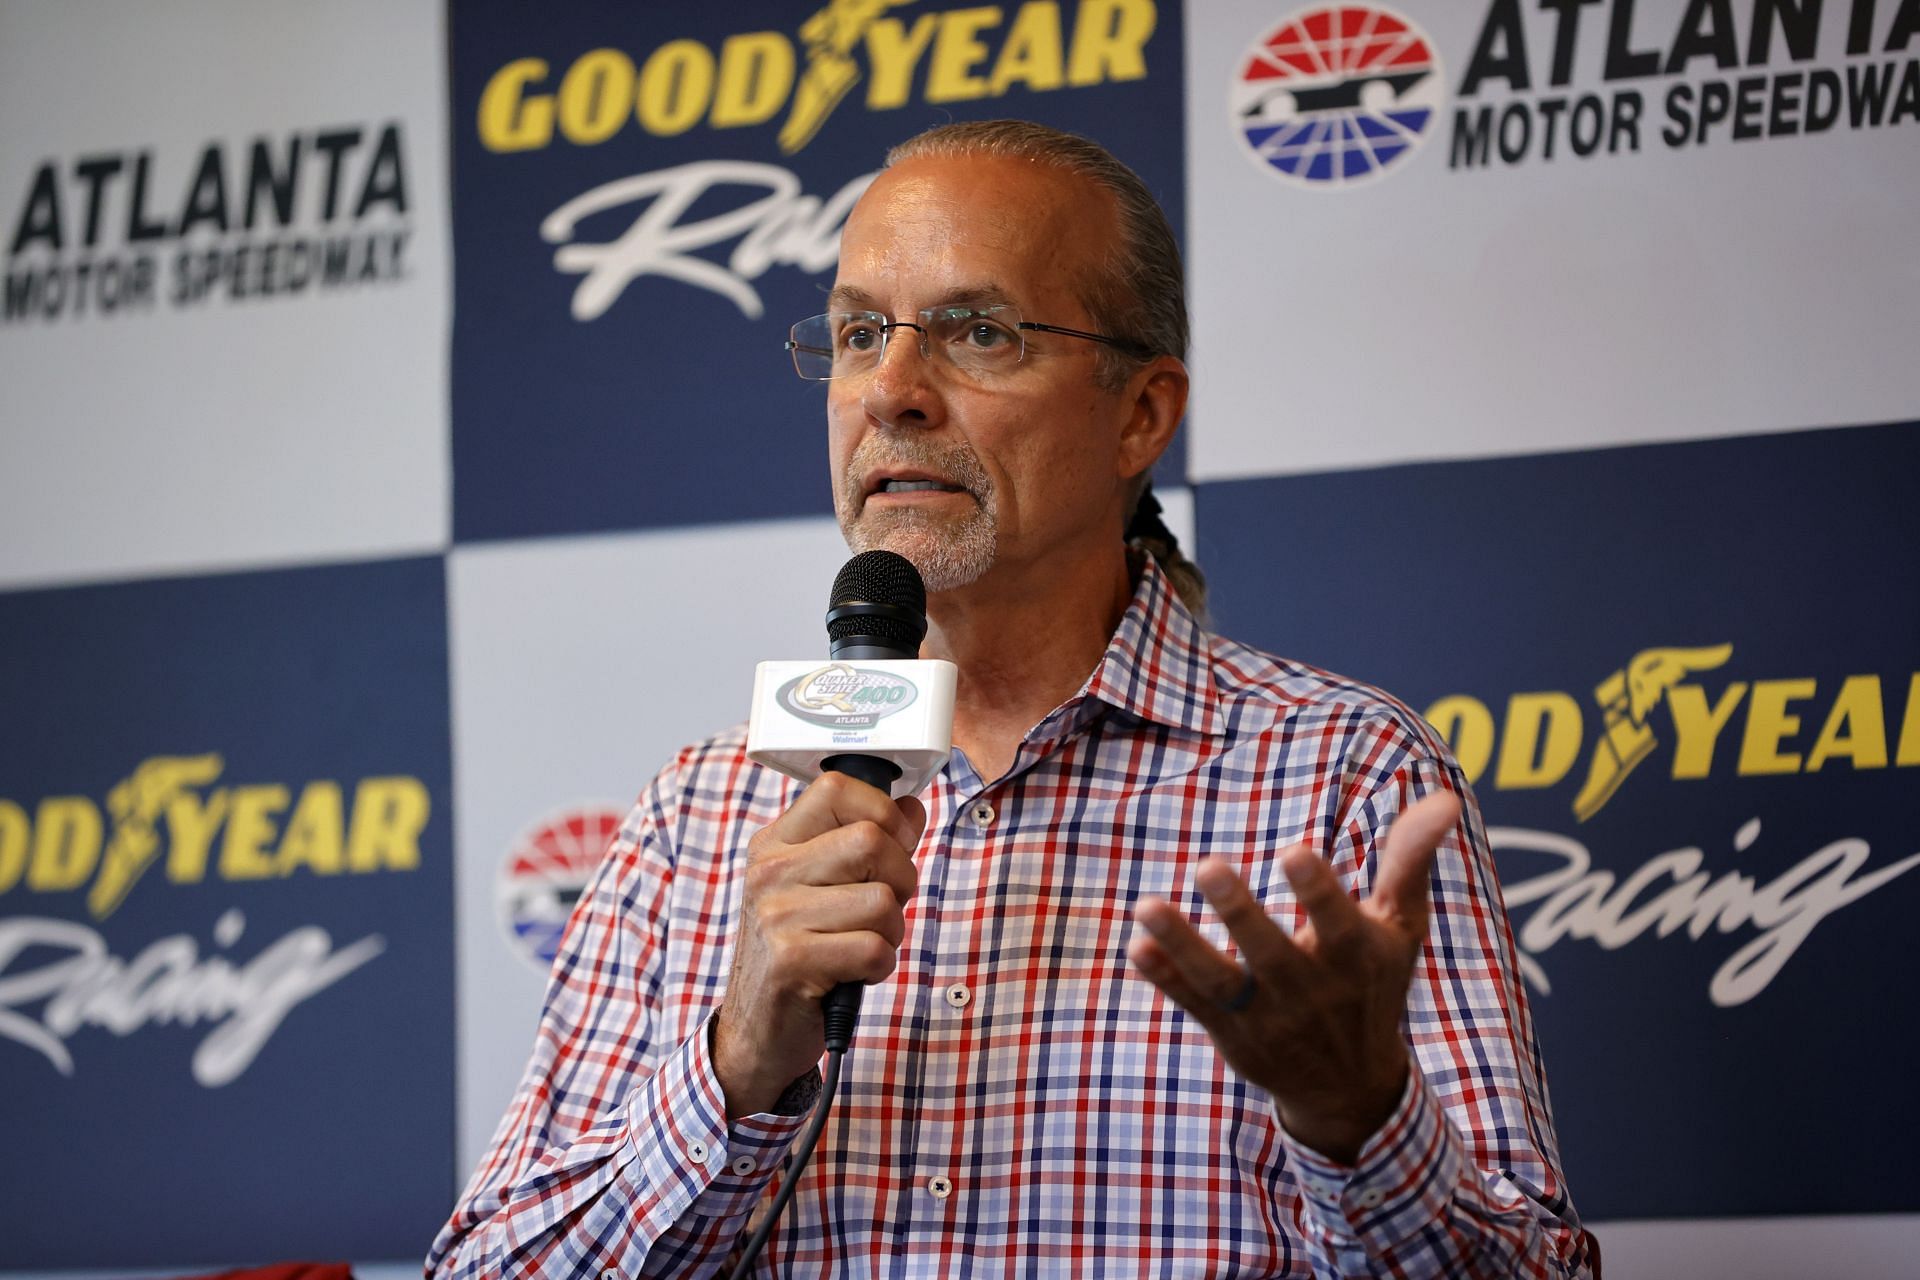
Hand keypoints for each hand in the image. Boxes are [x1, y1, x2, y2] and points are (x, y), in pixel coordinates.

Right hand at [713, 772, 925, 1116]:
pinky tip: (852, 974)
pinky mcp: (790, 962)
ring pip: (882, 900)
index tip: (892, 845)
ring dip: (890, 932)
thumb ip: (866, 843)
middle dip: (900, 880)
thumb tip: (911, 807)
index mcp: (775, 843)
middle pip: (871, 840)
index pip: (837, 788)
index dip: (883, 813)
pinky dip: (879, 967)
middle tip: (880, 910)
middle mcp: (769, 872)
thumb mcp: (822, 887)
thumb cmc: (798, 953)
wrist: (757, 1030)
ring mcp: (775, 916)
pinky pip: (874, 949)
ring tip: (859, 945)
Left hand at [1127, 790, 1461, 1164]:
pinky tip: (1136, 947)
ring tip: (1147, 907)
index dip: (1318, 891)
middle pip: (1270, 954)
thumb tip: (1445, 797)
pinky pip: (1194, 1005)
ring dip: (1183, 945)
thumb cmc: (1375, 984)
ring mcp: (1267, 1016)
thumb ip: (1412, 860)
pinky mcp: (1231, 1033)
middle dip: (1239, 913)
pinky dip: (1165, 979)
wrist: (1351, 1089)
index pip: (1338, 922)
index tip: (1295, 851)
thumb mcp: (1402, 927)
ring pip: (1220, 981)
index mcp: (1356, 956)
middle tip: (1208, 864)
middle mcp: (1311, 990)